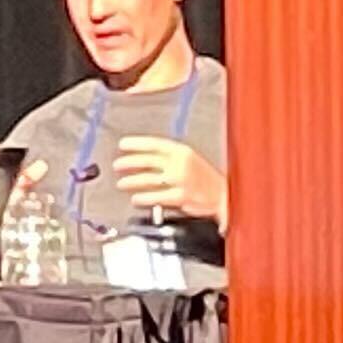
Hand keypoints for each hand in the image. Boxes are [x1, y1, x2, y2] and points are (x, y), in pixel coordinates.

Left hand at [111, 137, 225, 227]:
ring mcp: (180, 180)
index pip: (155, 144)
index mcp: (183, 152)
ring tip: (122, 183)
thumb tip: (145, 158)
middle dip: (129, 162)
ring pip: (149, 179)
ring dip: (132, 181)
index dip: (136, 143)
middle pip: (148, 160)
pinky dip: (143, 197)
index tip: (123, 145)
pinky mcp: (180, 197)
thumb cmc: (207, 179)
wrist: (225, 196)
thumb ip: (170, 158)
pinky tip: (136, 198)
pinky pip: (156, 197)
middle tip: (117, 165)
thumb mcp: (190, 160)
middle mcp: (180, 164)